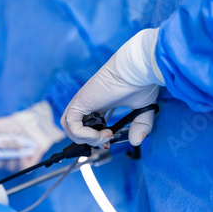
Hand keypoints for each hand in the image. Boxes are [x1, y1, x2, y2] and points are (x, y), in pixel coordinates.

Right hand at [0, 101, 64, 172]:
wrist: (34, 124)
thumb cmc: (14, 124)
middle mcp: (2, 157)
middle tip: (2, 141)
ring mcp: (14, 162)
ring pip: (7, 165)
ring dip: (11, 152)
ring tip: (16, 140)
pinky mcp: (26, 165)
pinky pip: (20, 167)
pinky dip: (21, 157)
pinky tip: (23, 148)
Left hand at [61, 28, 164, 147]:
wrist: (136, 70)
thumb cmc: (140, 82)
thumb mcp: (142, 109)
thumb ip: (140, 126)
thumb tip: (136, 141)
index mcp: (99, 104)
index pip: (88, 126)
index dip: (96, 138)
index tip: (110, 141)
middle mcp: (88, 103)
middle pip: (77, 130)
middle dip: (91, 141)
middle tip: (107, 140)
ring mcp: (82, 102)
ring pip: (70, 129)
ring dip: (87, 139)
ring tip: (104, 136)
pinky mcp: (79, 102)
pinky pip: (71, 125)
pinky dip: (83, 135)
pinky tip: (99, 133)